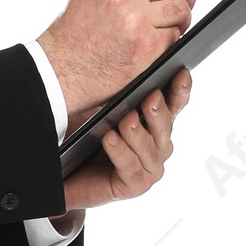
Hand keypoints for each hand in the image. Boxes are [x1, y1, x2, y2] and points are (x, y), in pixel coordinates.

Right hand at [37, 0, 194, 114]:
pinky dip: (170, 40)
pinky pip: (175, 36)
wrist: (60, 68)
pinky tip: (154, 44)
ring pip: (182, 9)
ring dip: (180, 19)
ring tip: (166, 27)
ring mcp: (136, 18)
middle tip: (182, 4)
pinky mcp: (145, 46)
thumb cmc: (74, 33)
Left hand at [49, 68, 191, 214]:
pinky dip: (120, 152)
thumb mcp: (102, 108)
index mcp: (156, 124)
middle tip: (151, 97)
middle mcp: (158, 146)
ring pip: (148, 148)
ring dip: (137, 133)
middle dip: (158, 112)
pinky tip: (110, 139)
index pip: (174, 104)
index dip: (179, 90)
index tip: (180, 73)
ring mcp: (149, 168)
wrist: (64, 173)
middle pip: (165, 126)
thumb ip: (121, 91)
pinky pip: (129, 167)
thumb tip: (131, 59)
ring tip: (126, 119)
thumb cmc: (85, 138)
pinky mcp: (134, 185)